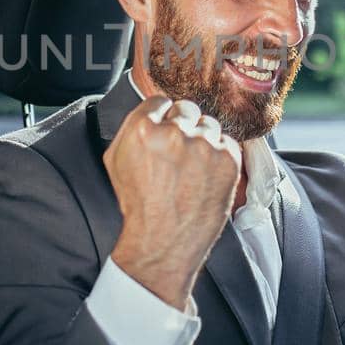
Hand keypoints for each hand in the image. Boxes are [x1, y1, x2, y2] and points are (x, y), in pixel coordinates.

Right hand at [104, 95, 242, 309]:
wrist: (163, 242)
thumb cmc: (139, 205)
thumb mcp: (116, 161)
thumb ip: (132, 129)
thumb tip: (151, 110)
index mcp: (143, 129)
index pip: (160, 101)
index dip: (162, 117)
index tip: (164, 131)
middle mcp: (175, 133)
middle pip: (186, 109)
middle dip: (183, 127)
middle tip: (178, 154)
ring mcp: (204, 146)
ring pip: (208, 125)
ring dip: (202, 141)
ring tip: (192, 169)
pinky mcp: (228, 159)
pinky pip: (227, 143)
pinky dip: (219, 156)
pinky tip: (206, 177)